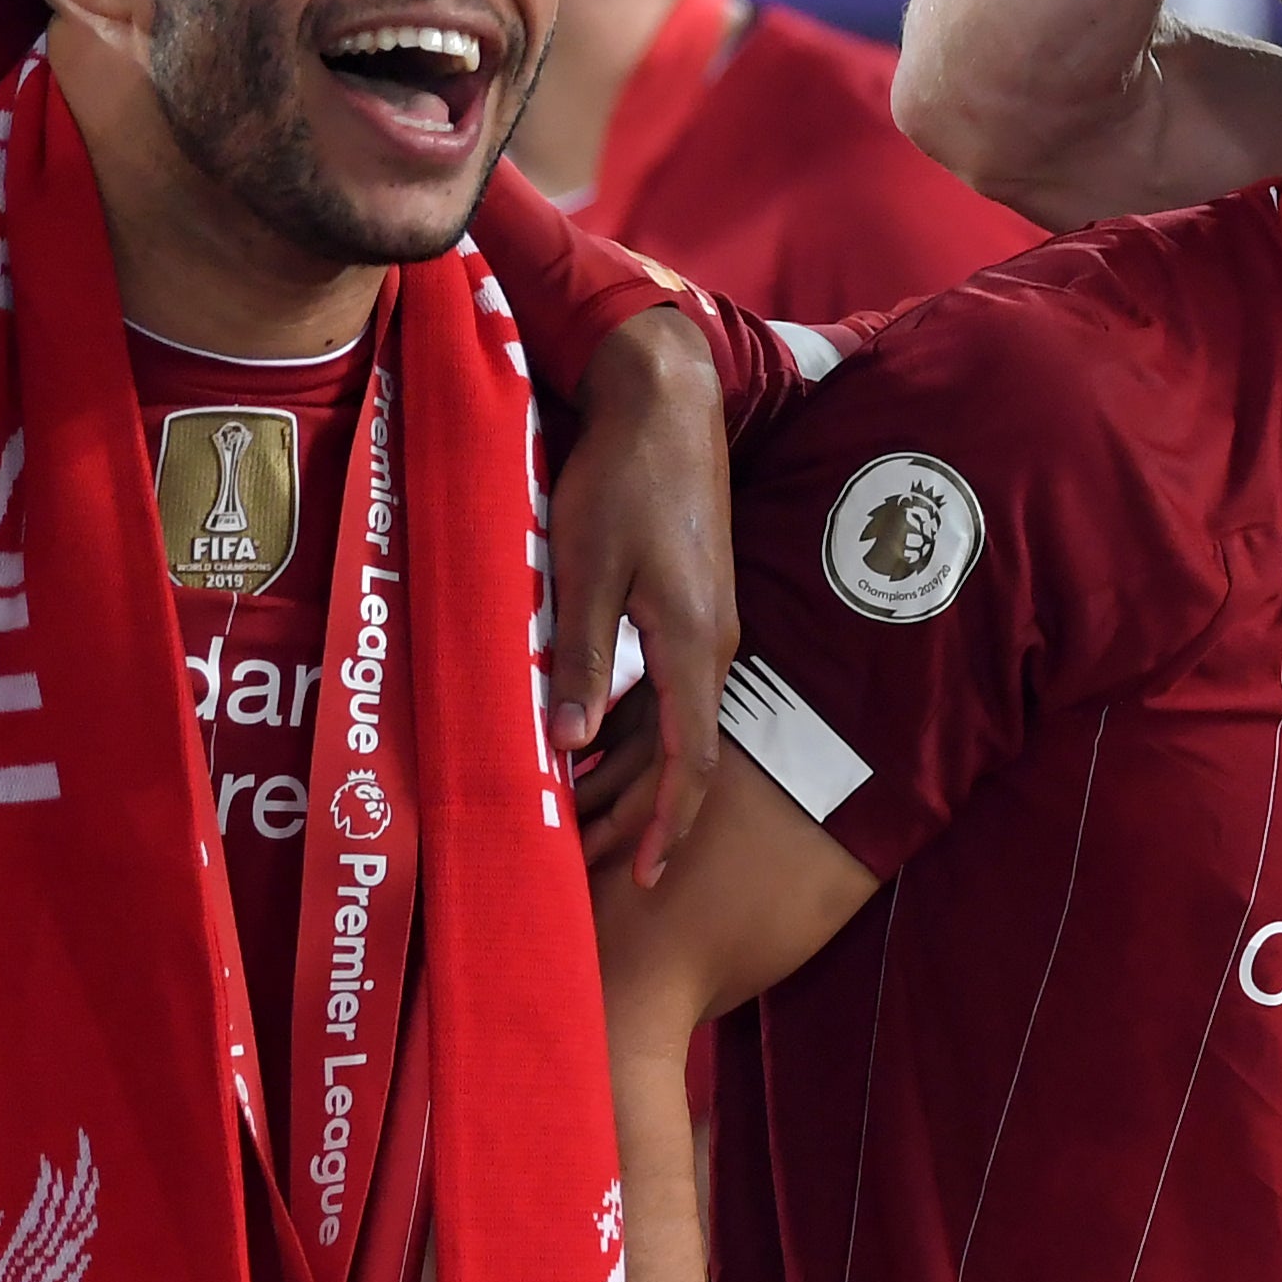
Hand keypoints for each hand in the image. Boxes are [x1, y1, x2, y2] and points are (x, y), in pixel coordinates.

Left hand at [554, 303, 732, 885]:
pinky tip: (601, 734)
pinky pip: (671, 685)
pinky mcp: (695, 602)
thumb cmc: (624, 481)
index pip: (692, 760)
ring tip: (592, 811)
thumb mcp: (586, 570)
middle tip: (606, 863)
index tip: (650, 874)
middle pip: (688, 751)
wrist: (669, 407)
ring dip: (639, 771)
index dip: (671, 822)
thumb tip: (568, 743)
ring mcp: (709, 624)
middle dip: (649, 813)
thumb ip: (580, 657)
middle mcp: (714, 644)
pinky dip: (640, 726)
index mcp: (693, 644)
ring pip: (677, 719)